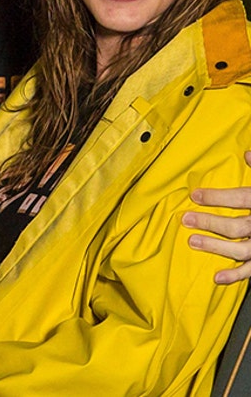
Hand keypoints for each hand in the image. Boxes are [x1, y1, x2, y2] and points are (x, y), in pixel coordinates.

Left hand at [183, 151, 250, 283]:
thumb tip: (247, 153)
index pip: (240, 199)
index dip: (217, 197)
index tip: (194, 195)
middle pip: (236, 226)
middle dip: (209, 223)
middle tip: (186, 219)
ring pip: (241, 249)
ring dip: (215, 247)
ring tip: (192, 241)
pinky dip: (236, 275)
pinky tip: (217, 277)